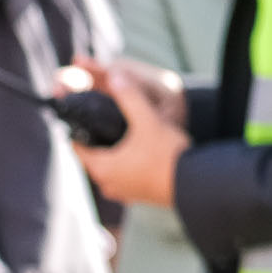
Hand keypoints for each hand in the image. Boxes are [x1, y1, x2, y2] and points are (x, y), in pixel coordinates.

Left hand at [65, 57, 188, 210]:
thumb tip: (115, 76)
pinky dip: (124, 163)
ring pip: (108, 167)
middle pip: (92, 157)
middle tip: (101, 119)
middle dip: (96, 139)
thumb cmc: (168, 155)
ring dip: (111, 152)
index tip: (84, 113)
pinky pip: (123, 176)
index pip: (77, 146)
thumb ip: (129, 97)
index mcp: (102, 168)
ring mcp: (123, 192)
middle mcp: (108, 184)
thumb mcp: (148, 120)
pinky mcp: (137, 195)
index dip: (78, 128)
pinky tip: (136, 149)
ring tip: (119, 132)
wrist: (194, 184)